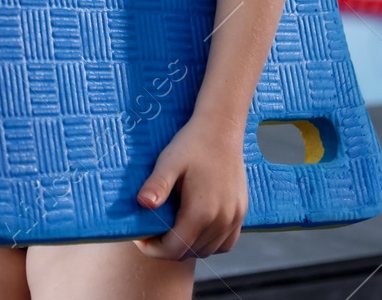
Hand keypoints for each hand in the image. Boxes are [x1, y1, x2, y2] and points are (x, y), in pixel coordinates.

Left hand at [132, 116, 247, 259]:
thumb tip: (142, 204)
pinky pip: (225, 242)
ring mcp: (235, 218)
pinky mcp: (241, 213)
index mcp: (202, 212)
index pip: (175, 249)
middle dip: (167, 249)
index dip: (153, 249)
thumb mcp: (168, 162)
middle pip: (191, 252)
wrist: (221, 129)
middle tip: (150, 233)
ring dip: (187, 247)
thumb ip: (157, 185)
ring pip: (209, 250)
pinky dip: (208, 243)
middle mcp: (222, 220)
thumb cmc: (192, 144)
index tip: (139, 238)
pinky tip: (193, 230)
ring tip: (169, 231)